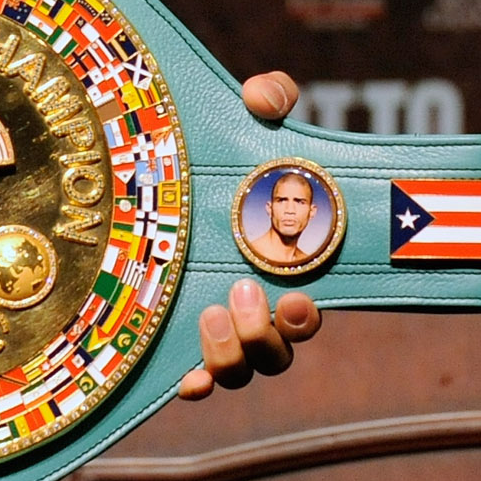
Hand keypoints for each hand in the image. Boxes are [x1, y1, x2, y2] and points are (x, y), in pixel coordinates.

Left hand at [173, 71, 316, 398]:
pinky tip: (183, 380)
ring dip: (228, 354)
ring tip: (207, 313)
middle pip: (274, 355)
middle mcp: (255, 310)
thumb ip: (270, 99)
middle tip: (242, 291)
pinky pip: (193, 376)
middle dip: (263, 335)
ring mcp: (217, 327)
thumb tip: (264, 96)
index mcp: (284, 271)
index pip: (304, 315)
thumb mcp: (253, 123)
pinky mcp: (177, 334)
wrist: (175, 176)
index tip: (294, 299)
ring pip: (237, 370)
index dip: (302, 319)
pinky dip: (195, 384)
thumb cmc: (231, 155)